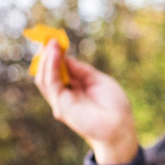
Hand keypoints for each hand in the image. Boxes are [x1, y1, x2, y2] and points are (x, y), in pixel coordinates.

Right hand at [32, 40, 138, 164]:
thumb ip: (80, 70)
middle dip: (47, 55)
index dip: (55, 55)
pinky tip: (55, 54)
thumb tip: (65, 57)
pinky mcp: (61, 106)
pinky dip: (51, 67)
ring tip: (51, 43)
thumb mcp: (97, 80)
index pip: (58, 69)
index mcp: (73, 89)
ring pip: (44, 78)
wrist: (120, 126)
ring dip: (46, 59)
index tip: (54, 39)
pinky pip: (51, 83)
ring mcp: (61, 101)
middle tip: (49, 38)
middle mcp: (64, 95)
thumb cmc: (114, 105)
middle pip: (47, 73)